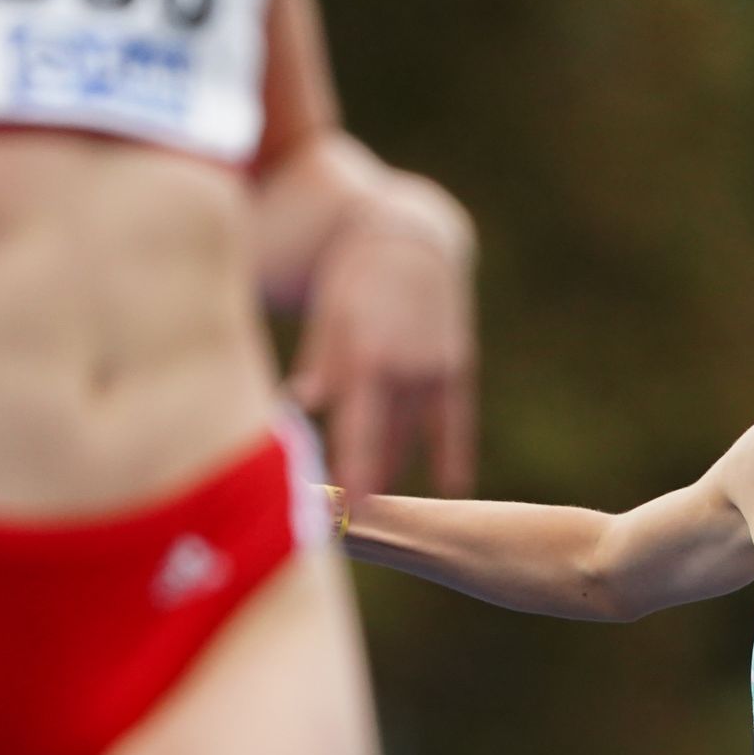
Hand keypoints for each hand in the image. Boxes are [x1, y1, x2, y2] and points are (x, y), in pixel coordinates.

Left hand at [287, 175, 477, 499]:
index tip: (347, 512)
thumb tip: (297, 407)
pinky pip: (454, 422)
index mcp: (368, 356)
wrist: (411, 239)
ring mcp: (435, 369)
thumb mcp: (330, 317)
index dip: (354, 473)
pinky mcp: (456, 367)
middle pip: (385, 442)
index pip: (359, 430)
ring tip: (376, 502)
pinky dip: (450, 453)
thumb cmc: (354, 279)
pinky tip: (452, 487)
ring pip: (413, 436)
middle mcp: (407, 368)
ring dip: (393, 466)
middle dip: (366, 478)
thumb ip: (319, 366)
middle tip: (345, 515)